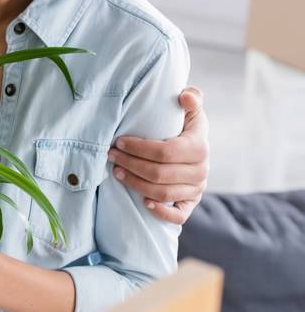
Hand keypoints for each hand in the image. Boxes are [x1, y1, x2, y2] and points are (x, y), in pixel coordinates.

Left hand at [109, 86, 208, 224]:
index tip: (119, 142)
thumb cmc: (184, 126)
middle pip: (159, 174)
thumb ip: (190, 98)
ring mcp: (196, 189)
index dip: (139, 148)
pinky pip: (179, 215)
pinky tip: (143, 203)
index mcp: (199, 147)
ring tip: (116, 172)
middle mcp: (200, 170)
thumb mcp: (189, 109)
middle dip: (130, 164)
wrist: (195, 148)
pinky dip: (161, 212)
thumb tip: (185, 96)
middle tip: (110, 156)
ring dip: (136, 184)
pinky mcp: (191, 203)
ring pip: (162, 193)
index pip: (166, 152)